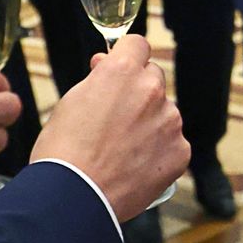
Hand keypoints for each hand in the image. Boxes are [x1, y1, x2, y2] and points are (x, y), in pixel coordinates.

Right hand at [34, 35, 187, 218]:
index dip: (127, 56)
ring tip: (122, 150)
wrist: (74, 197)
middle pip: (153, 78)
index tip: (120, 69)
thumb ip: (97, 79)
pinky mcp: (179, 151)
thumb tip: (106, 64)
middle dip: (139, 91)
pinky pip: (172, 143)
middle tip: (117, 118)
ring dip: (150, 123)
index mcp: (122, 72)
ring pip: (164, 112)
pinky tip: (135, 166)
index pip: (137, 44)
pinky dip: (159, 152)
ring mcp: (169, 121)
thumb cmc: (63, 151)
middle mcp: (151, 91)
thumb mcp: (70, 102)